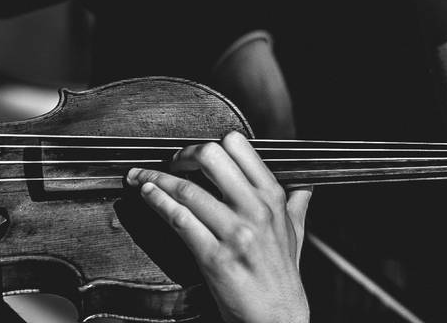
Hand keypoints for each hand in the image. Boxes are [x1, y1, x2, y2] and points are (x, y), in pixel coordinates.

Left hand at [127, 132, 310, 322]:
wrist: (277, 318)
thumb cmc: (282, 276)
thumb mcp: (296, 232)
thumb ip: (297, 203)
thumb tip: (303, 186)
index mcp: (273, 197)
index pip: (238, 146)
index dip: (210, 142)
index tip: (194, 153)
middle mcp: (255, 209)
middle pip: (210, 157)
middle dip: (181, 155)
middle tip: (169, 163)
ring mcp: (234, 232)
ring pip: (187, 189)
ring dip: (156, 179)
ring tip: (142, 178)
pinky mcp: (214, 257)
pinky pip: (180, 220)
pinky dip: (158, 203)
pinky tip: (148, 196)